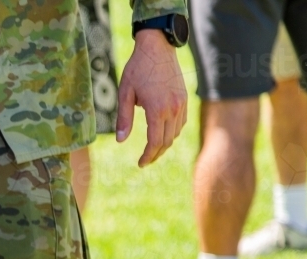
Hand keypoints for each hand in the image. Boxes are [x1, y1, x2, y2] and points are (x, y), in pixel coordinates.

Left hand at [116, 29, 187, 166]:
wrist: (158, 47)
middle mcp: (173, 109)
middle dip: (155, 154)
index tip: (140, 163)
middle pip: (167, 141)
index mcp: (157, 110)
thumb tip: (121, 141)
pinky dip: (172, 132)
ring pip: (175, 134)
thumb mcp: (125, 93)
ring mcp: (181, 104)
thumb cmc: (137, 69)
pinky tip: (163, 134)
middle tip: (145, 161)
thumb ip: (124, 118)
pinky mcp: (185, 98)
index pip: (155, 142)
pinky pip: (182, 123)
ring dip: (165, 144)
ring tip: (152, 150)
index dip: (147, 156)